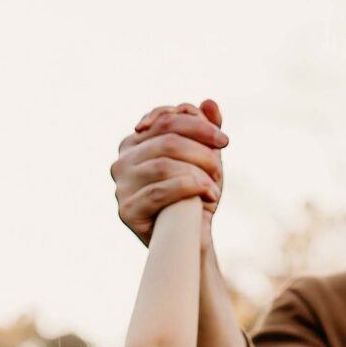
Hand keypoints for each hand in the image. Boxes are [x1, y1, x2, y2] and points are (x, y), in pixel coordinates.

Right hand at [112, 98, 225, 243]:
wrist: (188, 243)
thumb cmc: (193, 198)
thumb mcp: (203, 160)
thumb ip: (205, 130)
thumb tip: (209, 103)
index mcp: (135, 142)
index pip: (166, 120)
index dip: (198, 125)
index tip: (224, 141)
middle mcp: (122, 160)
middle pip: (167, 139)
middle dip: (201, 150)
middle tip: (219, 168)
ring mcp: (121, 185)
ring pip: (164, 163)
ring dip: (198, 172)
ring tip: (214, 187)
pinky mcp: (126, 210)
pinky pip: (160, 190)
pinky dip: (190, 189)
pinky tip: (208, 195)